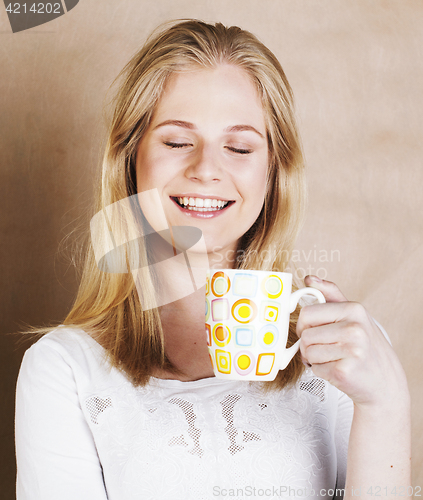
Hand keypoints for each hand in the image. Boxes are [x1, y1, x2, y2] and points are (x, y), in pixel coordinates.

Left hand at [297, 276, 409, 408]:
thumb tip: (309, 279)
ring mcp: (351, 350)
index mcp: (353, 309)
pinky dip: (321, 371)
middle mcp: (354, 328)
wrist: (385, 381)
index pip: (307, 313)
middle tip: (323, 348)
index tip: (311, 330)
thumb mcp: (352, 315)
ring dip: (314, 359)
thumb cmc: (364, 346)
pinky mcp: (344, 371)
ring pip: (308, 352)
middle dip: (308, 344)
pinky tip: (337, 369)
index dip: (303, 325)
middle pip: (305, 335)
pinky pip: (315, 368)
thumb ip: (330, 294)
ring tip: (332, 358)